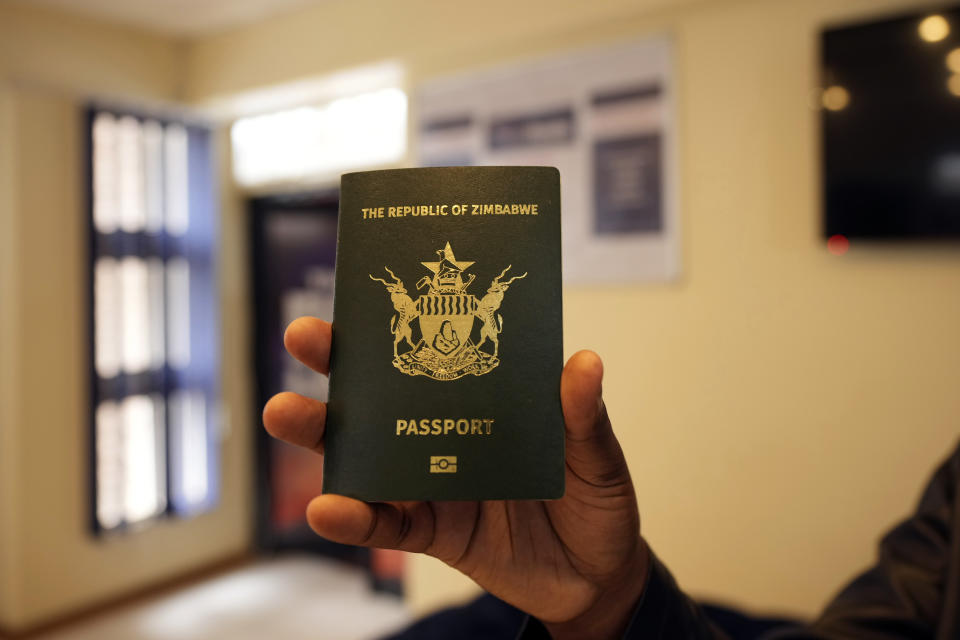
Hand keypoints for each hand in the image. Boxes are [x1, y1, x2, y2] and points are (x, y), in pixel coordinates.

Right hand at [263, 317, 648, 638]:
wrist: (598, 578)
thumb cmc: (596, 503)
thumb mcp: (597, 456)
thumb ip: (582, 417)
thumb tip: (583, 362)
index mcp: (484, 402)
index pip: (435, 355)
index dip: (399, 327)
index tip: (362, 295)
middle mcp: (448, 434)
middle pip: (383, 398)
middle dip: (338, 368)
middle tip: (301, 336)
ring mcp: (434, 484)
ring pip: (368, 456)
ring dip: (323, 436)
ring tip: (283, 413)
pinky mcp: (432, 532)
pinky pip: (386, 525)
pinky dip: (355, 518)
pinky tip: (328, 508)